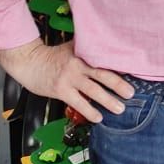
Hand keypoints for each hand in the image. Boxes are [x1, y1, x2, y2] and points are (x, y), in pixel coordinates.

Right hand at [0, 39, 132, 123]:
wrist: (29, 62)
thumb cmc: (51, 56)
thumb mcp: (71, 47)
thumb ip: (87, 48)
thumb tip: (106, 45)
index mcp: (83, 54)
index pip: (105, 60)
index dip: (120, 67)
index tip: (134, 73)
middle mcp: (78, 65)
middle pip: (103, 75)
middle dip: (119, 85)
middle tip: (131, 93)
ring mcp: (69, 79)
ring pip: (93, 91)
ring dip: (107, 101)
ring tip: (120, 109)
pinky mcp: (61, 90)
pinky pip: (78, 102)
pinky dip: (89, 111)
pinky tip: (98, 117)